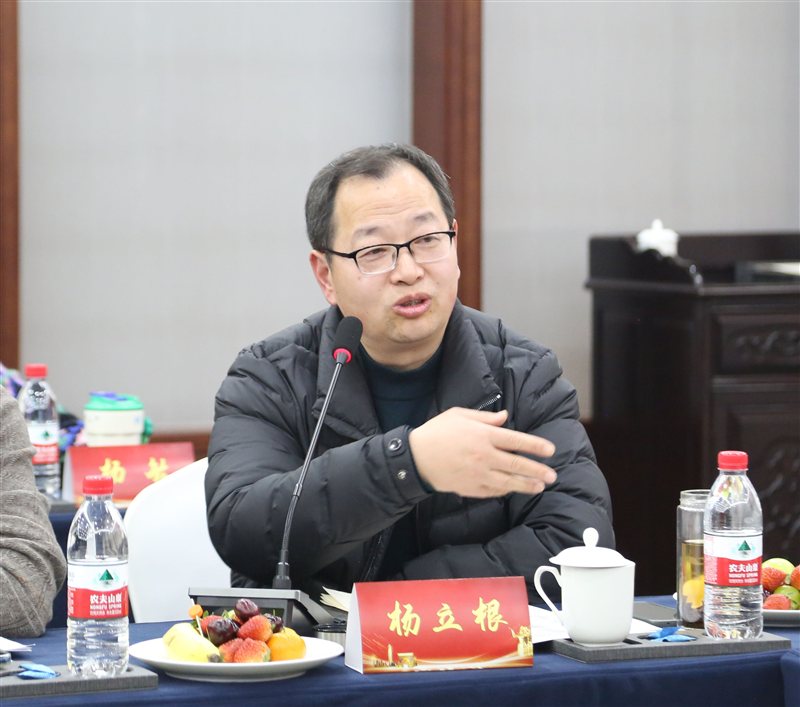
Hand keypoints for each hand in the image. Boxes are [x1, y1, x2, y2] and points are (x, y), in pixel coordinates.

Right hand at [409, 408, 555, 497]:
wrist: (415, 458)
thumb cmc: (437, 432)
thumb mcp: (459, 415)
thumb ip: (485, 418)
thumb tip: (506, 418)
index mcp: (483, 435)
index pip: (516, 440)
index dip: (535, 446)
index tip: (550, 450)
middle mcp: (484, 456)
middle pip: (517, 464)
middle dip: (538, 470)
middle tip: (552, 475)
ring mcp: (478, 474)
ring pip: (509, 481)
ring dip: (527, 484)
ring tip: (540, 486)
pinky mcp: (471, 488)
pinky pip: (494, 491)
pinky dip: (507, 491)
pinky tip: (515, 490)